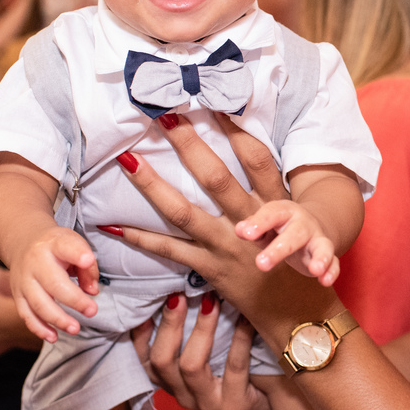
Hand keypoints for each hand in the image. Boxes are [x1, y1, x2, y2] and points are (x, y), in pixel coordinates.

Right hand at [7, 226, 100, 342]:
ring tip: (75, 329)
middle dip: (74, 300)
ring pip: (38, 304)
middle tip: (92, 311)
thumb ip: (87, 267)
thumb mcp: (74, 244)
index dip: (77, 254)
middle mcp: (35, 262)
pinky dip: (39, 328)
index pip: (65, 247)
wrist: (23, 243)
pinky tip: (53, 337)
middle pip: (53, 283)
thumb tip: (92, 291)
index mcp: (53, 244)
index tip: (88, 260)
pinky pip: (26, 315)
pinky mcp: (17, 295)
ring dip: (58, 319)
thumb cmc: (56, 247)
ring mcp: (24, 280)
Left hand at [110, 114, 339, 342]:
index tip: (216, 99)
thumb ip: (266, 188)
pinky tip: (111, 225)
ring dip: (152, 184)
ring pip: (183, 212)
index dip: (238, 128)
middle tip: (164, 114)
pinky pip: (169, 251)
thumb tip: (244, 144)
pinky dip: (139, 238)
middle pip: (216, 177)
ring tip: (126, 159)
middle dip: (189, 144)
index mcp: (272, 203)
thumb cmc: (293, 258)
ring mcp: (226, 246)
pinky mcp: (208, 269)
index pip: (256, 158)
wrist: (298, 310)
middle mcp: (249, 221)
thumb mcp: (288, 218)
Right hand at [129, 293, 274, 409]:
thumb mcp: (209, 346)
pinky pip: (233, 367)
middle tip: (180, 294)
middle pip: (161, 360)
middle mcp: (182, 394)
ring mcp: (207, 402)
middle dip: (170, 324)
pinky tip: (245, 317)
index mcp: (170, 379)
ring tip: (212, 300)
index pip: (143, 357)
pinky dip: (238, 338)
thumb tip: (179, 284)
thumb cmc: (235, 360)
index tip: (149, 299)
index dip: (139, 331)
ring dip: (201, 329)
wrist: (275, 395)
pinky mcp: (234, 404)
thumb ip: (190, 326)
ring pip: (191, 365)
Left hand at [237, 200, 339, 284]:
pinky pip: (334, 262)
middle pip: (295, 233)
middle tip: (261, 264)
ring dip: (320, 257)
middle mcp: (304, 224)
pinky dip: (331, 271)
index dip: (259, 222)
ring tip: (315, 270)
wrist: (309, 224)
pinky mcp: (326, 255)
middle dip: (279, 248)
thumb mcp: (264, 225)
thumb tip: (240, 230)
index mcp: (284, 212)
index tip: (245, 234)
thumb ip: (252, 227)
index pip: (272, 213)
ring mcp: (317, 239)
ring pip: (321, 246)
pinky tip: (325, 281)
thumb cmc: (278, 228)